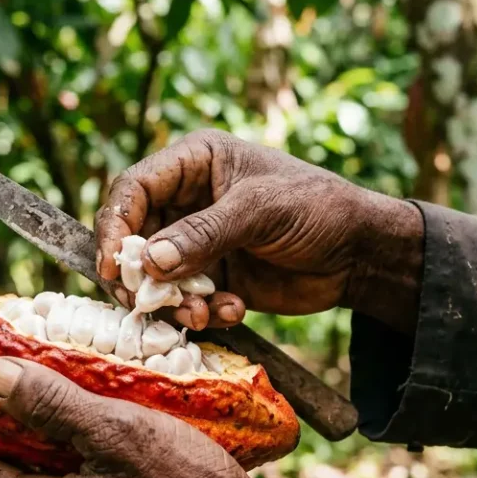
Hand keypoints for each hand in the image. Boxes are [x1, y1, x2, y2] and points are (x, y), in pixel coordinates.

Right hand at [95, 129, 422, 332]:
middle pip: (133, 239)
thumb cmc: (317, 208)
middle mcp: (188, 200)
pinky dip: (201, 312)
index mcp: (195, 163)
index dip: (115, 227)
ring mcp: (198, 242)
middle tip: (148, 304)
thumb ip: (204, 234)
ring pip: (155, 277)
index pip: (132, 190)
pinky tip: (234, 310)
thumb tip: (148, 261)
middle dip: (139, 276)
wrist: (361, 254)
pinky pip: (185, 299)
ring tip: (201, 314)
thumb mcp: (261, 211)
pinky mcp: (213, 277)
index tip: (114, 267)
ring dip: (172, 301)